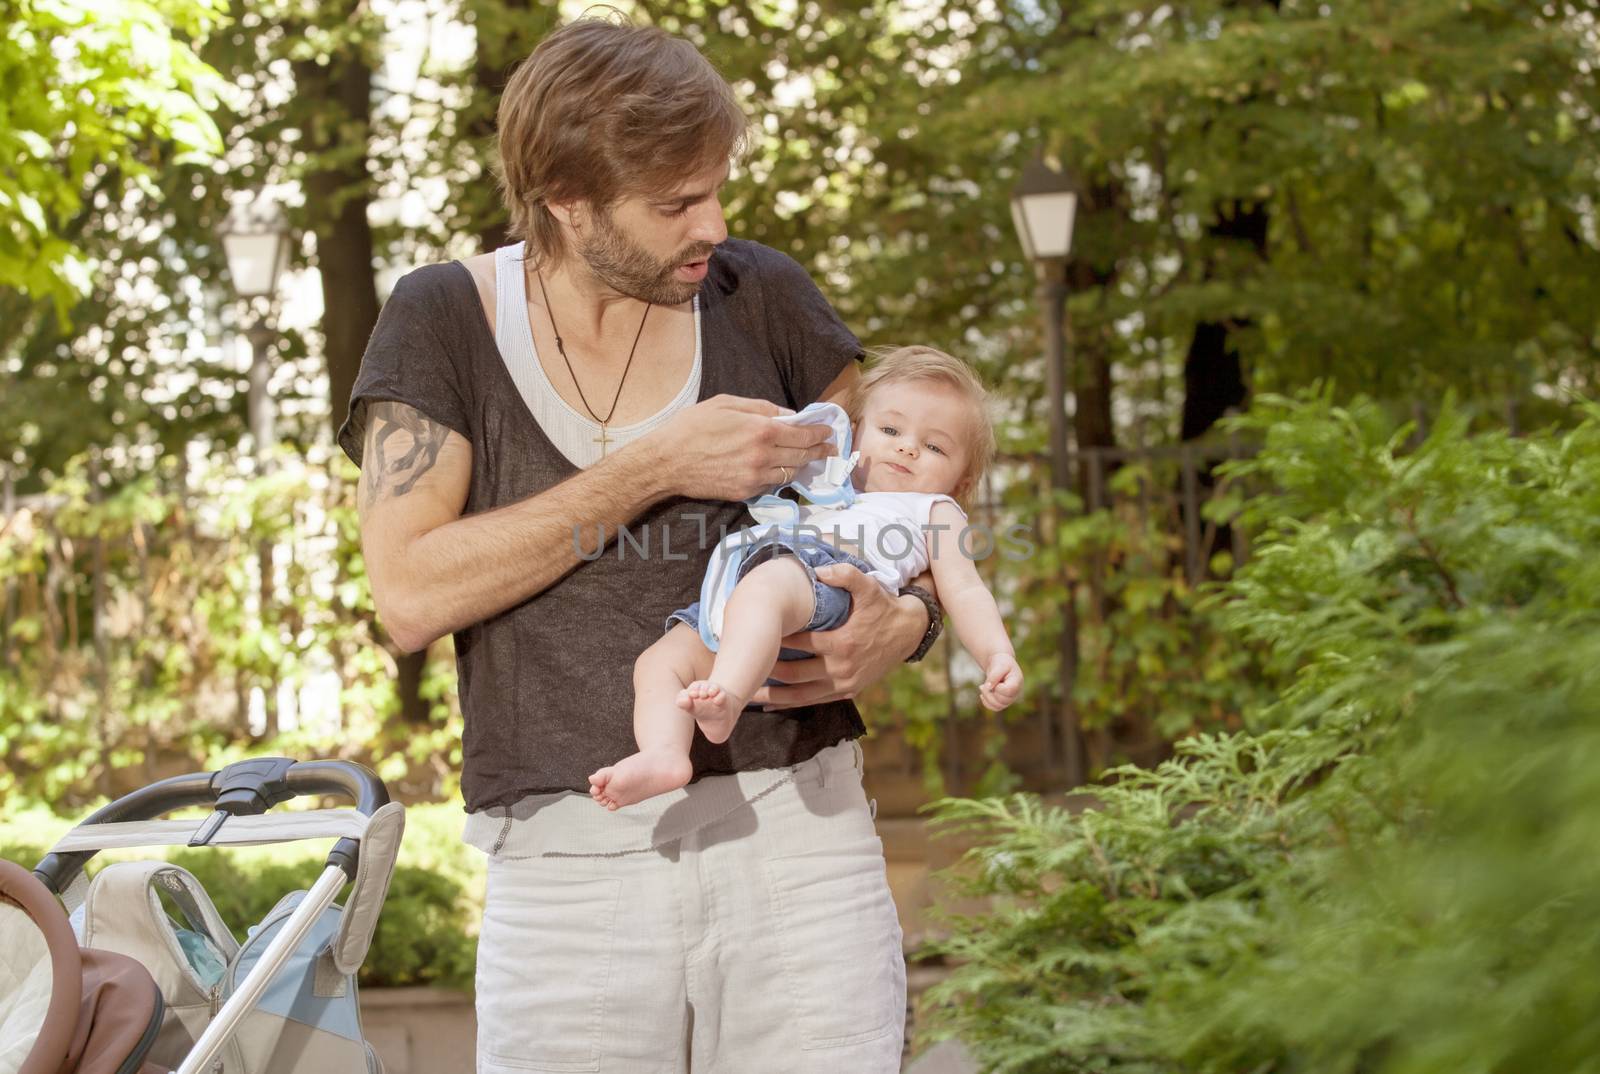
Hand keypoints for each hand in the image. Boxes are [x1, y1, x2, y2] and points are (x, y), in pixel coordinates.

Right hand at [642, 394, 835, 501]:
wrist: (667, 462)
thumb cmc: (692, 426)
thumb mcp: (726, 403)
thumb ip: (761, 407)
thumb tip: (787, 415)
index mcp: (762, 430)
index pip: (803, 434)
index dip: (819, 433)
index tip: (828, 431)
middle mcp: (764, 456)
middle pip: (802, 455)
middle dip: (819, 450)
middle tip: (830, 447)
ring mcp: (755, 478)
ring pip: (790, 473)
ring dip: (802, 465)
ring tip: (809, 458)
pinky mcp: (746, 493)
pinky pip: (772, 485)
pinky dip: (780, 476)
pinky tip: (782, 469)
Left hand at [750, 563, 924, 708]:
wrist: (909, 631)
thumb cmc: (883, 607)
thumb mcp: (868, 586)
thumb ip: (844, 575)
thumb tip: (818, 570)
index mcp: (842, 642)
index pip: (800, 643)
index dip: (776, 641)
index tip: (754, 638)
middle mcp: (841, 668)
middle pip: (795, 673)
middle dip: (768, 671)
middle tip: (742, 668)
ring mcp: (844, 683)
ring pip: (802, 694)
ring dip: (774, 695)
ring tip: (748, 694)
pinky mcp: (848, 691)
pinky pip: (814, 701)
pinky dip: (791, 704)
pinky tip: (770, 705)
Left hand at [979, 653, 1022, 710]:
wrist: (1000, 664)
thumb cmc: (1001, 662)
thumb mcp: (998, 665)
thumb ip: (994, 676)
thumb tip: (989, 688)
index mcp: (1017, 682)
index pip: (1008, 691)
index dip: (998, 688)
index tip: (995, 680)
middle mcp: (1016, 693)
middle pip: (1002, 701)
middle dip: (989, 693)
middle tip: (984, 684)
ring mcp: (1010, 698)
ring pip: (998, 706)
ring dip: (987, 697)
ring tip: (982, 687)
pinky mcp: (1003, 702)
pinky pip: (995, 708)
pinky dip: (986, 703)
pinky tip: (983, 694)